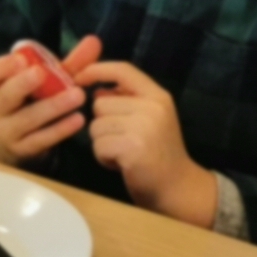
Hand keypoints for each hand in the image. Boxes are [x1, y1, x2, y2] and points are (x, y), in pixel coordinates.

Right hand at [0, 35, 101, 166]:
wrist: (15, 144)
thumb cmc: (33, 102)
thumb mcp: (47, 82)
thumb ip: (70, 63)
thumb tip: (94, 41)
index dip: (1, 66)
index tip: (20, 59)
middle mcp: (0, 107)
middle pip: (6, 96)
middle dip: (22, 84)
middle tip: (40, 73)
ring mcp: (9, 130)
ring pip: (27, 119)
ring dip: (53, 106)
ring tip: (78, 96)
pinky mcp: (23, 149)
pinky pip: (41, 139)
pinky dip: (60, 129)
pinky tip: (78, 120)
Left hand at [76, 60, 217, 225]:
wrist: (177, 186)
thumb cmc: (160, 152)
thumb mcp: (151, 118)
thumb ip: (128, 100)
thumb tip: (96, 91)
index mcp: (158, 96)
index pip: (123, 70)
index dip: (97, 70)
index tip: (79, 77)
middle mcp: (152, 107)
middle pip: (100, 103)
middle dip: (102, 123)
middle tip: (122, 139)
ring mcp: (143, 127)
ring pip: (95, 125)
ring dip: (102, 142)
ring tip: (122, 152)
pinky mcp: (132, 148)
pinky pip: (98, 145)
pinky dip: (104, 157)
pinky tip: (121, 163)